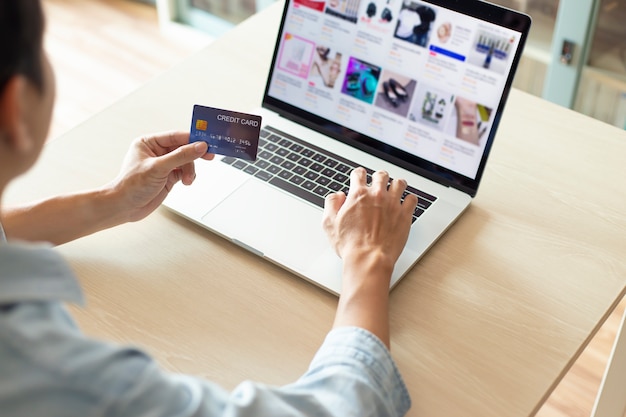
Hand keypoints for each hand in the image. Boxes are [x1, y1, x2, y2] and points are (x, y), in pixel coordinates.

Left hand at [109, 131, 212, 221]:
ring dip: (190, 169)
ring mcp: (163, 165)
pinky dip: (188, 176)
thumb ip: (181, 156)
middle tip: (209, 156)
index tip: (207, 141)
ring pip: (186, 161)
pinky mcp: (168, 177)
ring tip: (187, 179)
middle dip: (194, 154)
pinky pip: (185, 171)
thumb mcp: (158, 168)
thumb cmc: (131, 185)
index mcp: (149, 142)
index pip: (176, 136)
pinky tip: (186, 181)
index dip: (192, 138)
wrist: (124, 207)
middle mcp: (156, 152)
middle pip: (183, 148)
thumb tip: (199, 146)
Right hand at [323, 168, 416, 346]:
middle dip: (379, 177)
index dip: (358, 174)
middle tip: (379, 182)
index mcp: (358, 195)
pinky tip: (406, 203)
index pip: (359, 173)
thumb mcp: (329, 224)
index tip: (359, 177)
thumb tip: (337, 196)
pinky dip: (409, 199)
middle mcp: (377, 195)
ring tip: (395, 189)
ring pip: (399, 183)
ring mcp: (393, 204)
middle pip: (381, 175)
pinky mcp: (405, 214)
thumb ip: (331, 204)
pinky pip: (412, 199)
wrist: (368, 258)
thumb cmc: (350, 245)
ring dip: (396, 184)